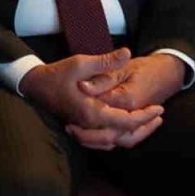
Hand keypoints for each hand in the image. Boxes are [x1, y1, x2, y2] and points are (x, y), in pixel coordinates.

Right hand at [19, 49, 163, 149]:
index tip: (159, 108)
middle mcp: (90, 125)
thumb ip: (105, 61)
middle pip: (124, 137)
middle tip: (158, 117)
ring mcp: (85, 129)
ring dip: (133, 135)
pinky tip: (125, 129)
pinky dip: (117, 138)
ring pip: (114, 142)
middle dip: (144, 129)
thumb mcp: (80, 63)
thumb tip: (126, 53)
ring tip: (147, 123)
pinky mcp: (82, 128)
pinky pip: (103, 142)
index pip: (127, 122)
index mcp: (93, 112)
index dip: (145, 116)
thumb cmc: (57, 74)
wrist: (35, 86)